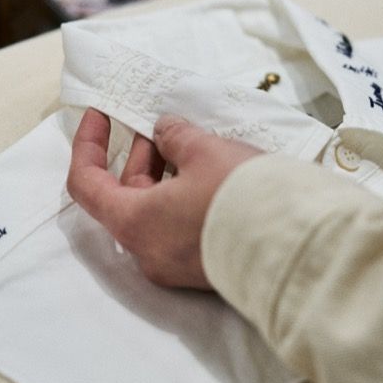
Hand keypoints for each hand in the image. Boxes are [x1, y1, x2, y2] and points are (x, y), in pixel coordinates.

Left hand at [66, 108, 262, 288]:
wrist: (296, 248)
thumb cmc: (241, 197)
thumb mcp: (204, 151)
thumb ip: (175, 136)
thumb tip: (164, 131)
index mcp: (135, 223)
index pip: (86, 184)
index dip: (88, 144)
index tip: (101, 115)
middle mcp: (148, 252)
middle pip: (125, 196)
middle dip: (139, 154)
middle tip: (159, 124)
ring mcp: (176, 265)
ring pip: (155, 212)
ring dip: (164, 174)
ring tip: (189, 142)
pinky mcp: (203, 267)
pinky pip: (179, 227)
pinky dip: (183, 196)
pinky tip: (209, 171)